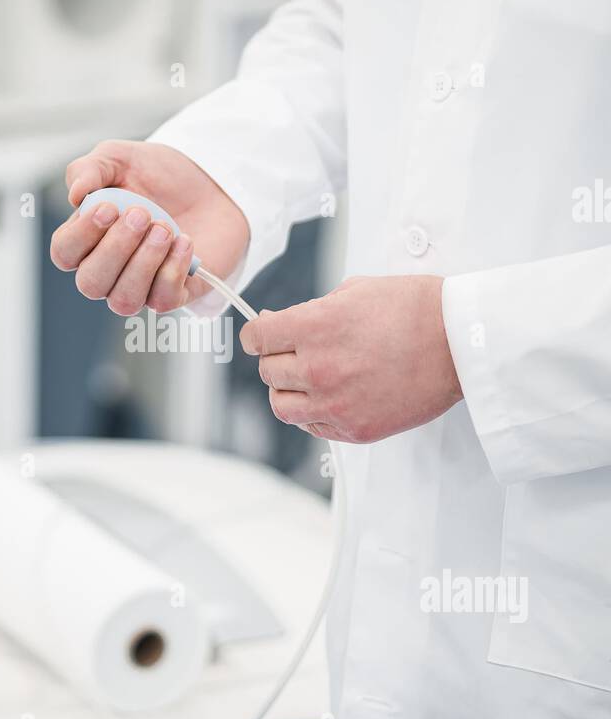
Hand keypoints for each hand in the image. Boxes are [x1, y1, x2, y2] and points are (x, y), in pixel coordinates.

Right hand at [50, 140, 248, 313]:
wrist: (210, 183)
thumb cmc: (159, 175)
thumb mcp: (120, 158)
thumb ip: (89, 168)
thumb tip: (75, 193)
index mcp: (87, 238)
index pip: (64, 253)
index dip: (81, 236)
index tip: (108, 207)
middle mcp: (108, 270)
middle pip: (90, 284)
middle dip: (116, 249)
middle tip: (143, 213)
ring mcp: (140, 286)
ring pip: (124, 301)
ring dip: (143, 263)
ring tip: (165, 228)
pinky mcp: (172, 293)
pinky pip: (162, 301)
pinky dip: (173, 270)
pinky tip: (185, 241)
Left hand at [240, 275, 462, 442]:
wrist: (461, 343)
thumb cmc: (417, 310)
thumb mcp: (356, 290)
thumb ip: (314, 309)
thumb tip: (283, 323)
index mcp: (315, 328)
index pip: (257, 338)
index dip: (258, 334)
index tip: (262, 336)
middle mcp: (319, 369)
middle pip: (268, 371)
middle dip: (279, 358)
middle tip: (297, 352)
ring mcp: (336, 404)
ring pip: (282, 405)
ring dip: (289, 390)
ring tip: (309, 379)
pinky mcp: (356, 429)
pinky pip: (313, 427)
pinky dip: (314, 414)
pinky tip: (331, 397)